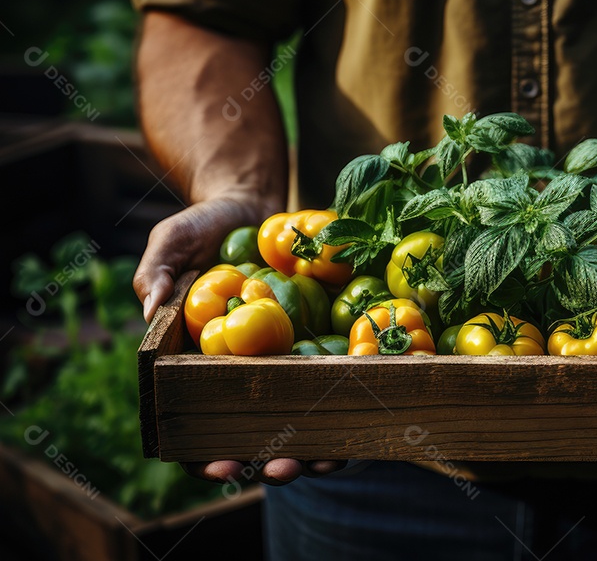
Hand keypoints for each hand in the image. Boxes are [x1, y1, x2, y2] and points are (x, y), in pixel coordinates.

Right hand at [135, 197, 345, 484]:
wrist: (252, 205)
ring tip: (335, 456)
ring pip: (303, 420)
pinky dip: (352, 396)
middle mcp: (242, 375)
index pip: (195, 431)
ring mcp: (284, 362)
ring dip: (320, 445)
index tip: (225, 466)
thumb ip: (156, 273)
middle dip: (274, 461)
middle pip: (256, 437)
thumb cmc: (202, 228)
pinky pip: (338, 375)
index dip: (206, 459)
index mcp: (197, 368)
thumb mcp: (171, 243)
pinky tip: (368, 405)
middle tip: (289, 467)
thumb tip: (152, 308)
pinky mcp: (319, 342)